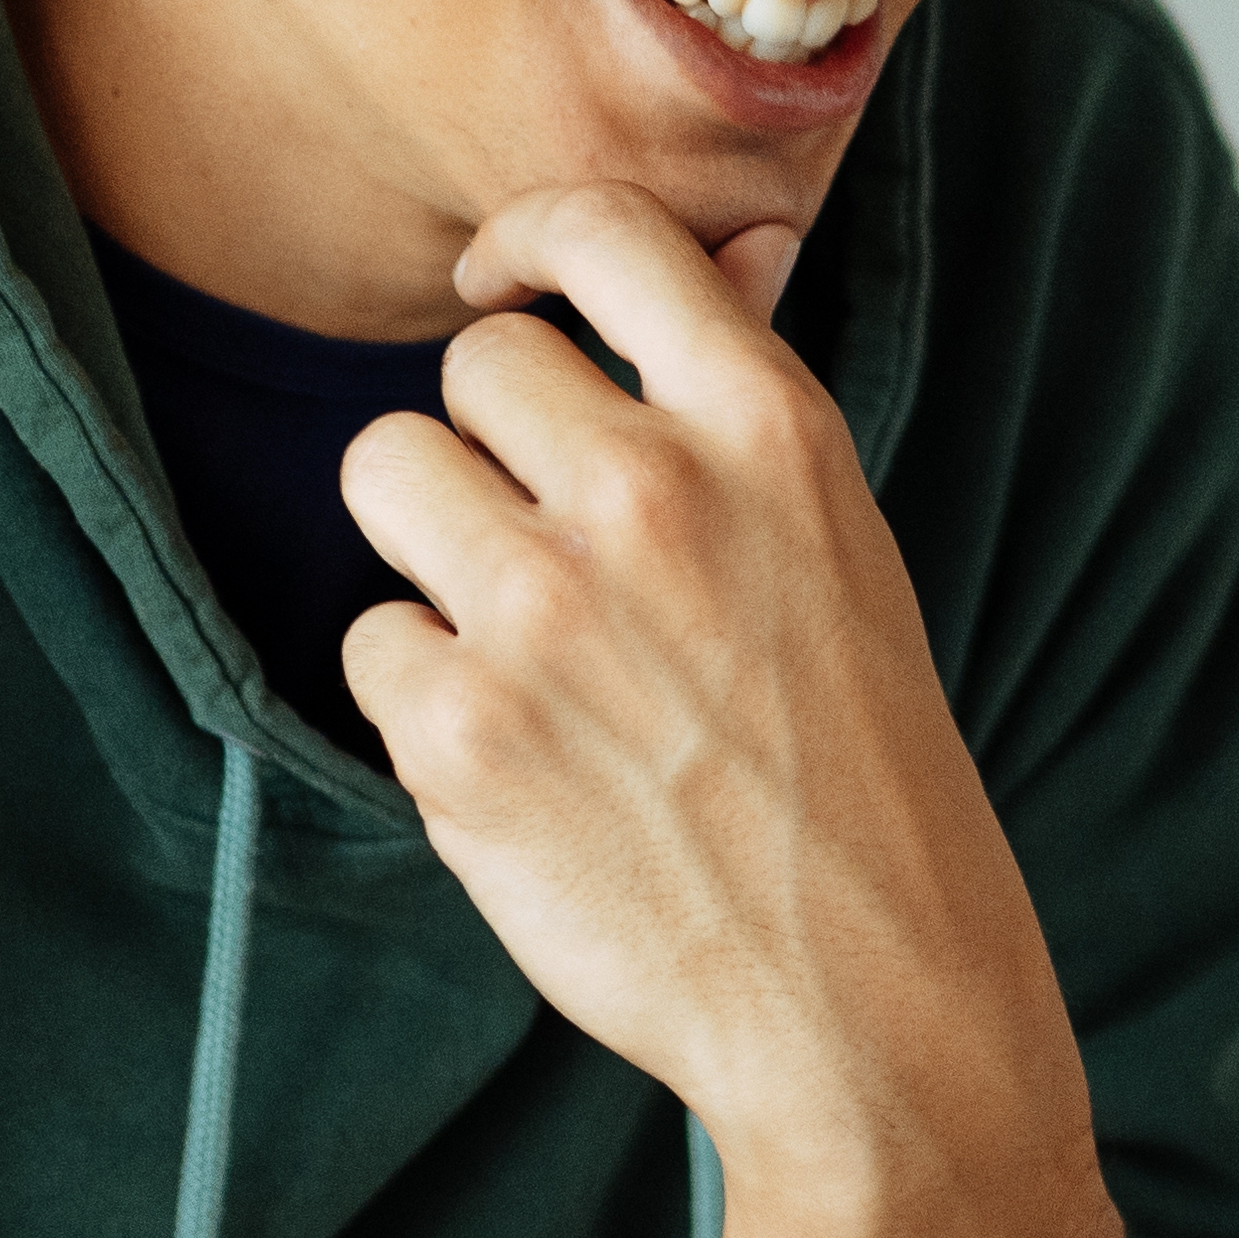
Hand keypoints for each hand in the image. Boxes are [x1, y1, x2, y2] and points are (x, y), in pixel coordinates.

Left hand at [336, 184, 1080, 1199]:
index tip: (498, 287)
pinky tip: (523, 761)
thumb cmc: (860, 772)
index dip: (526, 245)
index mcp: (770, 435)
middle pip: (472, 367)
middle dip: (489, 447)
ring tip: (527, 651)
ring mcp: (545, 611)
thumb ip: (752, 397)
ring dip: (432, 550)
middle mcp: (654, 498)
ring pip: (386, 472)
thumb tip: (740, 239)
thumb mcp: (842, 552)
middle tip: (553, 558)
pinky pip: (369, 640)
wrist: (869, 1002)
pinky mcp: (458, 732)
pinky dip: (423, 698)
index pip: (604, 235)